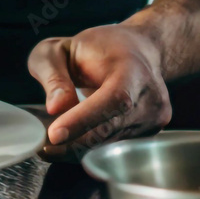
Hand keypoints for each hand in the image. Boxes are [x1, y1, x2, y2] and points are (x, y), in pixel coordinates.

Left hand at [27, 23, 170, 151]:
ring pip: (112, 144)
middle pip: (112, 128)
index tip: (54, 134)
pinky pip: (117, 148)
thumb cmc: (97, 48)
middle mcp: (150, 96)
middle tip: (45, 149)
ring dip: (81, 150)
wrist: (139, 50)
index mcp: (132, 68)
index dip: (83, 119)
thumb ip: (53, 74)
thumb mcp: (61, 49)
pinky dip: (93, 149)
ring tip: (53, 147)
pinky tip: (73, 142)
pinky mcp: (150, 133)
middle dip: (75, 143)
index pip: (113, 99)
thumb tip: (55, 107)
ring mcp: (154, 117)